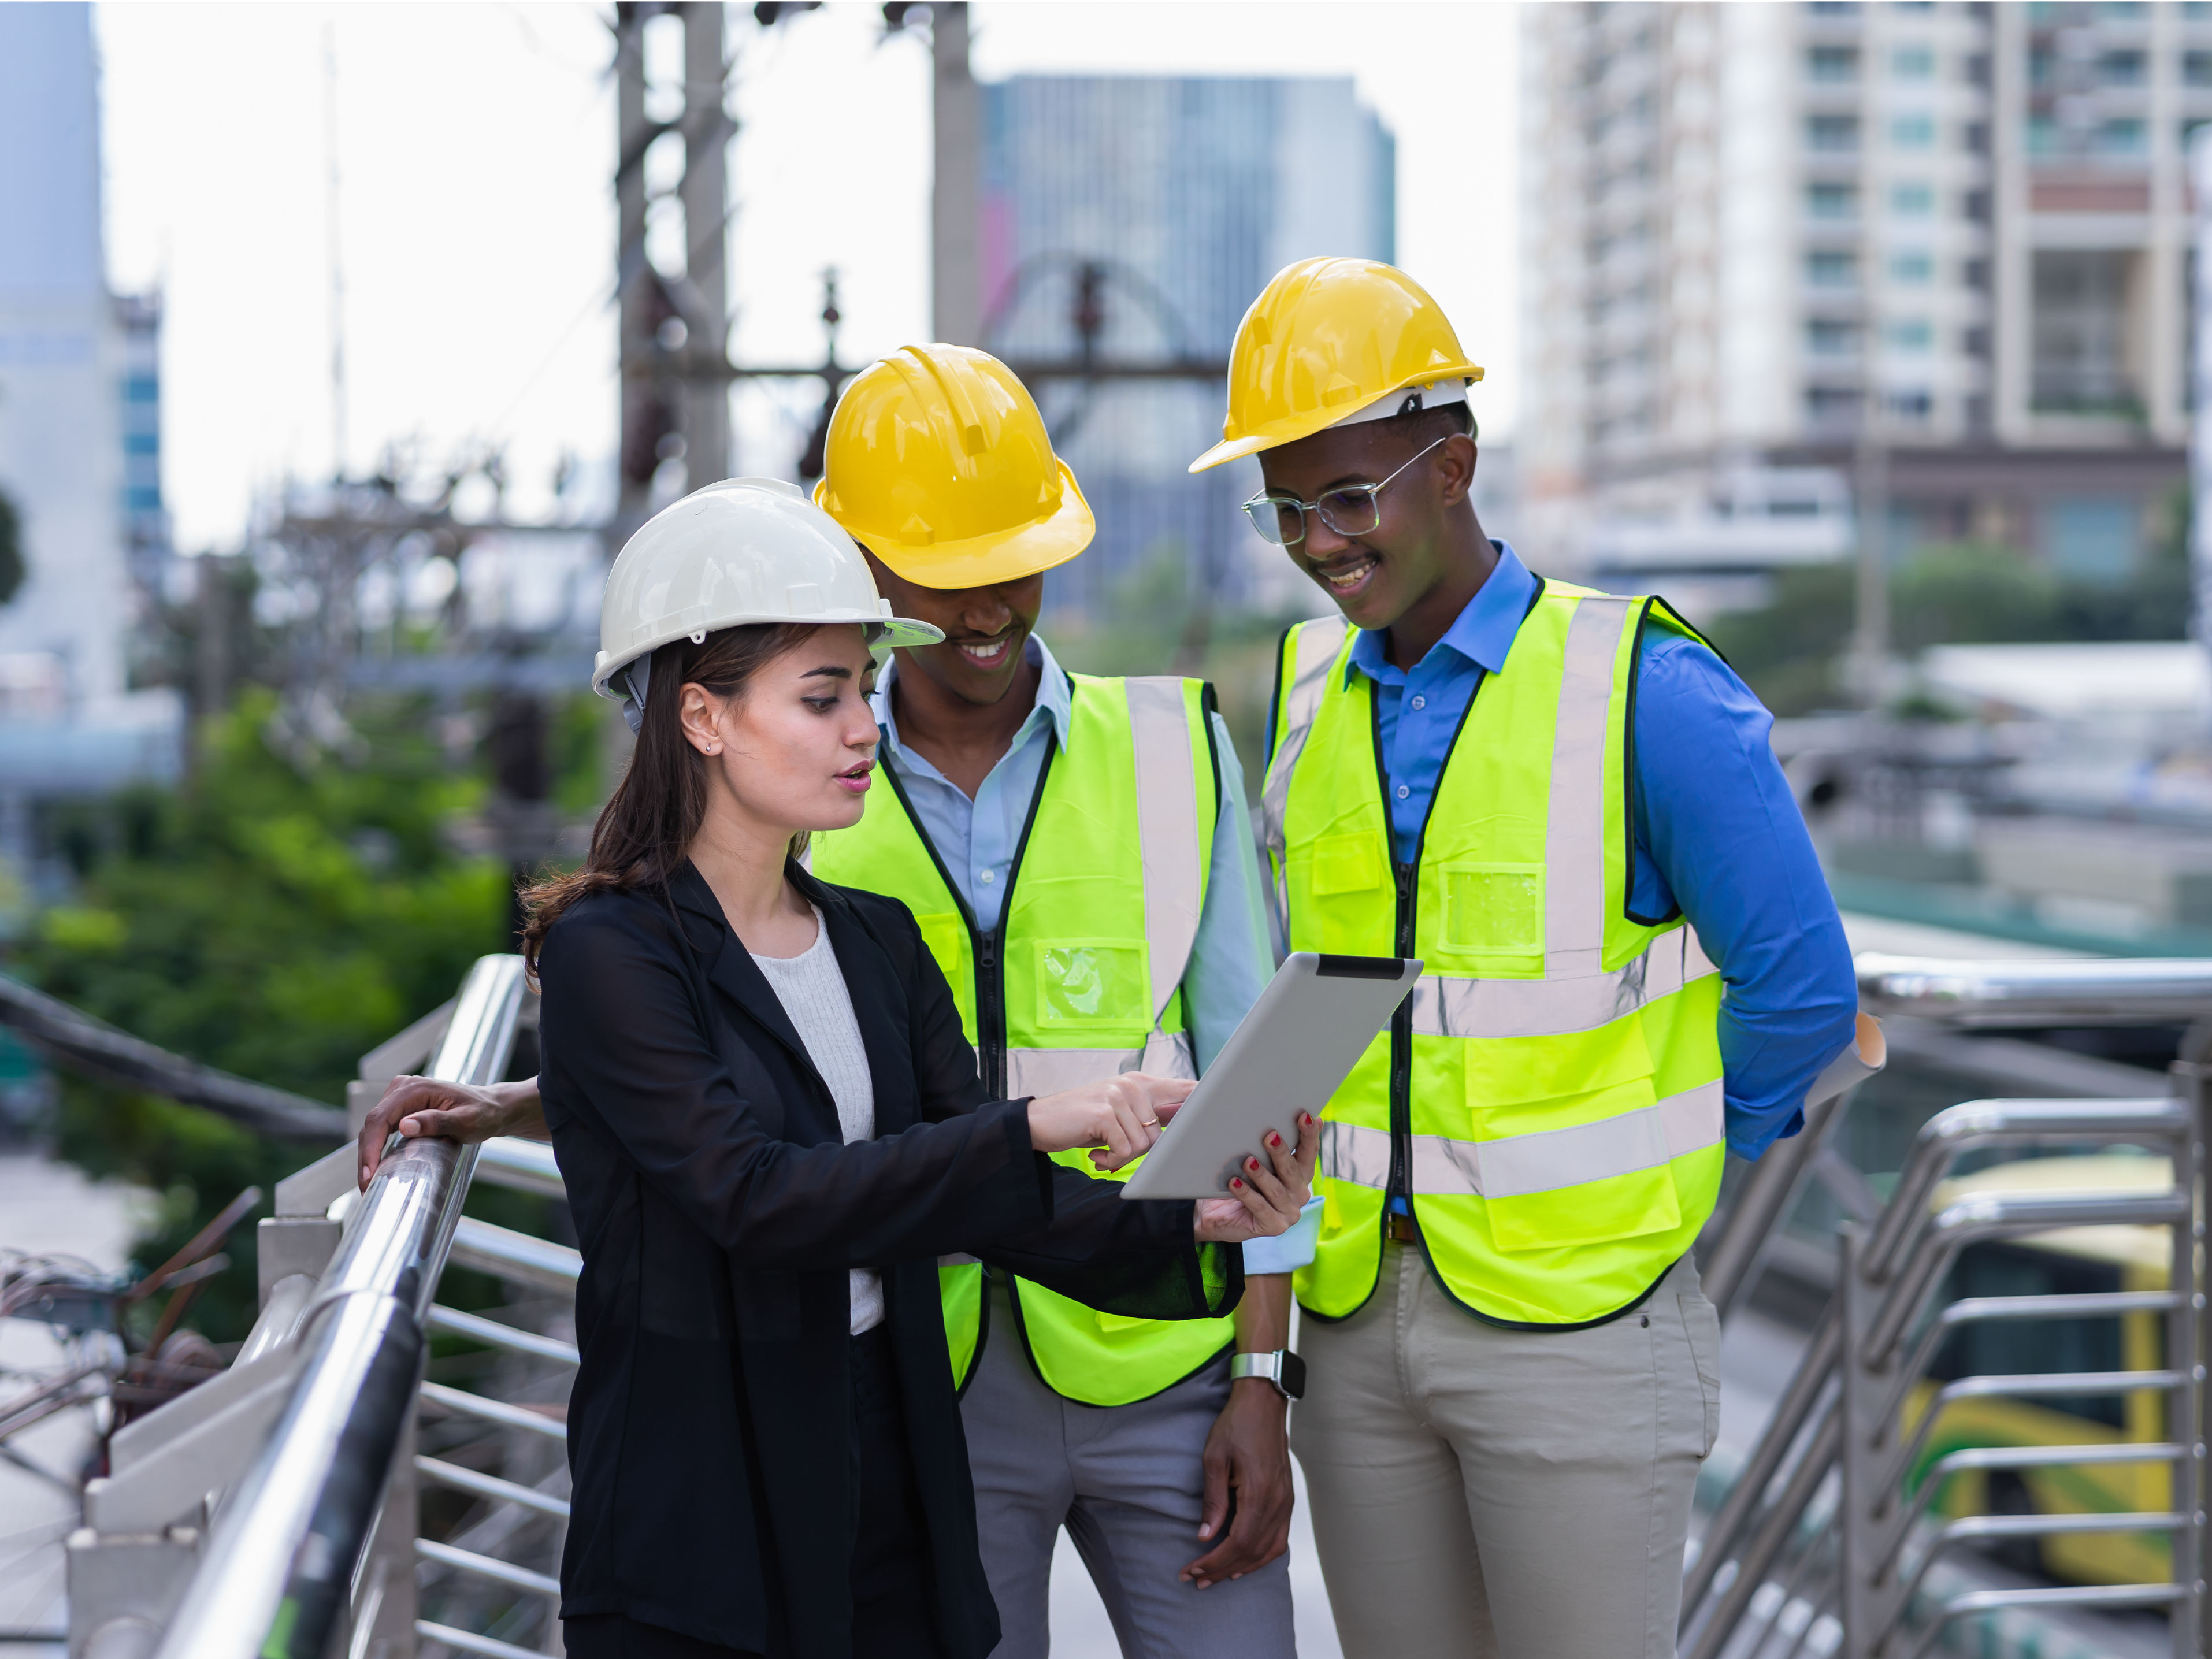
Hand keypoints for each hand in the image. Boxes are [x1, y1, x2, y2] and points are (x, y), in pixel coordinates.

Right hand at [357, 1076, 545, 1189]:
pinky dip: (376, 1149)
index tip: (369, 1172)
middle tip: (366, 1186)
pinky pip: (381, 1130)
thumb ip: (436, 1122)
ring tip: (368, 1183)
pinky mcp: (401, 1109)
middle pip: (372, 1125)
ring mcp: (399, 1098)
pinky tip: (376, 1168)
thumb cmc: (483, 1113)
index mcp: (415, 1088)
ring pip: (373, 1129)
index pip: (380, 1118)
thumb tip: (404, 1126)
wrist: (492, 1109)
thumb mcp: (465, 1121)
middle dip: (366, 1156)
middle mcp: (402, 1089)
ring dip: (368, 1155)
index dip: (371, 1147)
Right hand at [1025, 1073, 1195, 1171]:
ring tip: (1103, 1151)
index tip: (1226, 1106)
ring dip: (1122, 1157)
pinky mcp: (1104, 1113)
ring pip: (1145, 1144)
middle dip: (1144, 1151)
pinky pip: (1125, 1150)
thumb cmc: (1082, 1122)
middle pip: (1163, 1132)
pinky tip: (1095, 1155)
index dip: (1204, 1100)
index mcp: (1140, 1084)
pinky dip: (1110, 1161)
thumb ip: (1147, 1116)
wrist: (1039, 1122)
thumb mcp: (1117, 1113)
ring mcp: (1117, 1097)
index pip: (1183, 1088)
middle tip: (1119, 1151)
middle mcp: (1132, 1086)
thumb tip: (1180, 1129)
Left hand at [1182, 1377, 1292, 1588]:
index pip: (1238, 1542)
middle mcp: (1277, 1503)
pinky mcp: (1286, 1498)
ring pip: (1269, 1550)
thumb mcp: (1214, 1458)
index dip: (1215, 1561)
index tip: (1192, 1569)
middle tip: (1197, 1579)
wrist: (1263, 1403)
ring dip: (1243, 1567)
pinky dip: (1263, 1556)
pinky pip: (1279, 1538)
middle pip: (1252, 1551)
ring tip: (1218, 1576)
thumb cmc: (1236, 1426)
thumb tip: (1205, 1536)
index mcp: (1259, 1493)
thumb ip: (1213, 1500)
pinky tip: (1246, 1561)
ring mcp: (1285, 1502)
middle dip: (1223, 1569)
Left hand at [1193, 1113, 1317, 1243]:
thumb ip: (1269, 1146)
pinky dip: (1247, 1194)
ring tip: (1248, 1161)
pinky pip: (1260, 1208)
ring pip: (1276, 1190)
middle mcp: (1299, 1194)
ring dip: (1262, 1174)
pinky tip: (1235, 1183)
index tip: (1305, 1116)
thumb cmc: (1239, 1181)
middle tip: (1270, 1136)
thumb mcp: (1256, 1161)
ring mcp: (1289, 1213)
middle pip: (1293, 1171)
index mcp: (1300, 1175)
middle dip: (1282, 1152)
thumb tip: (1272, 1118)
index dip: (1310, 1135)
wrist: (1215, 1213)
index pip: (1309, 1153)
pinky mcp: (1274, 1227)